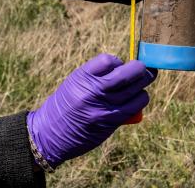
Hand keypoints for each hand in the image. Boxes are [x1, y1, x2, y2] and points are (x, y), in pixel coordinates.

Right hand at [26, 53, 155, 168]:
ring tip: (141, 82)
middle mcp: (94, 91)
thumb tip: (123, 68)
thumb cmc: (64, 106)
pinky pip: (135, 105)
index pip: (108, 60)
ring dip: (142, 83)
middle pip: (127, 74)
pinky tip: (138, 98)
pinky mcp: (112, 121)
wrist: (51, 134)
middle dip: (139, 68)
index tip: (118, 64)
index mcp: (82, 77)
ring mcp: (105, 107)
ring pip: (136, 89)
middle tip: (143, 67)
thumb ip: (96, 76)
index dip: (117, 61)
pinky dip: (140, 99)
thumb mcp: (74, 84)